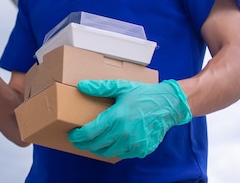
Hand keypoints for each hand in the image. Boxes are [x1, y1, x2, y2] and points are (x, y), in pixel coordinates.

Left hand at [68, 79, 191, 158]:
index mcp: (116, 118)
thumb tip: (81, 85)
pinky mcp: (142, 150)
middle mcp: (124, 134)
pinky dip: (114, 150)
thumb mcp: (121, 86)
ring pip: (108, 153)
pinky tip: (110, 144)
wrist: (168, 105)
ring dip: (97, 149)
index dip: (77, 136)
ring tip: (91, 143)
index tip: (71, 134)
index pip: (90, 133)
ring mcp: (134, 144)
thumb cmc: (143, 94)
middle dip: (83, 144)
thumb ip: (100, 87)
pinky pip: (122, 154)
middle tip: (77, 140)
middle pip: (96, 145)